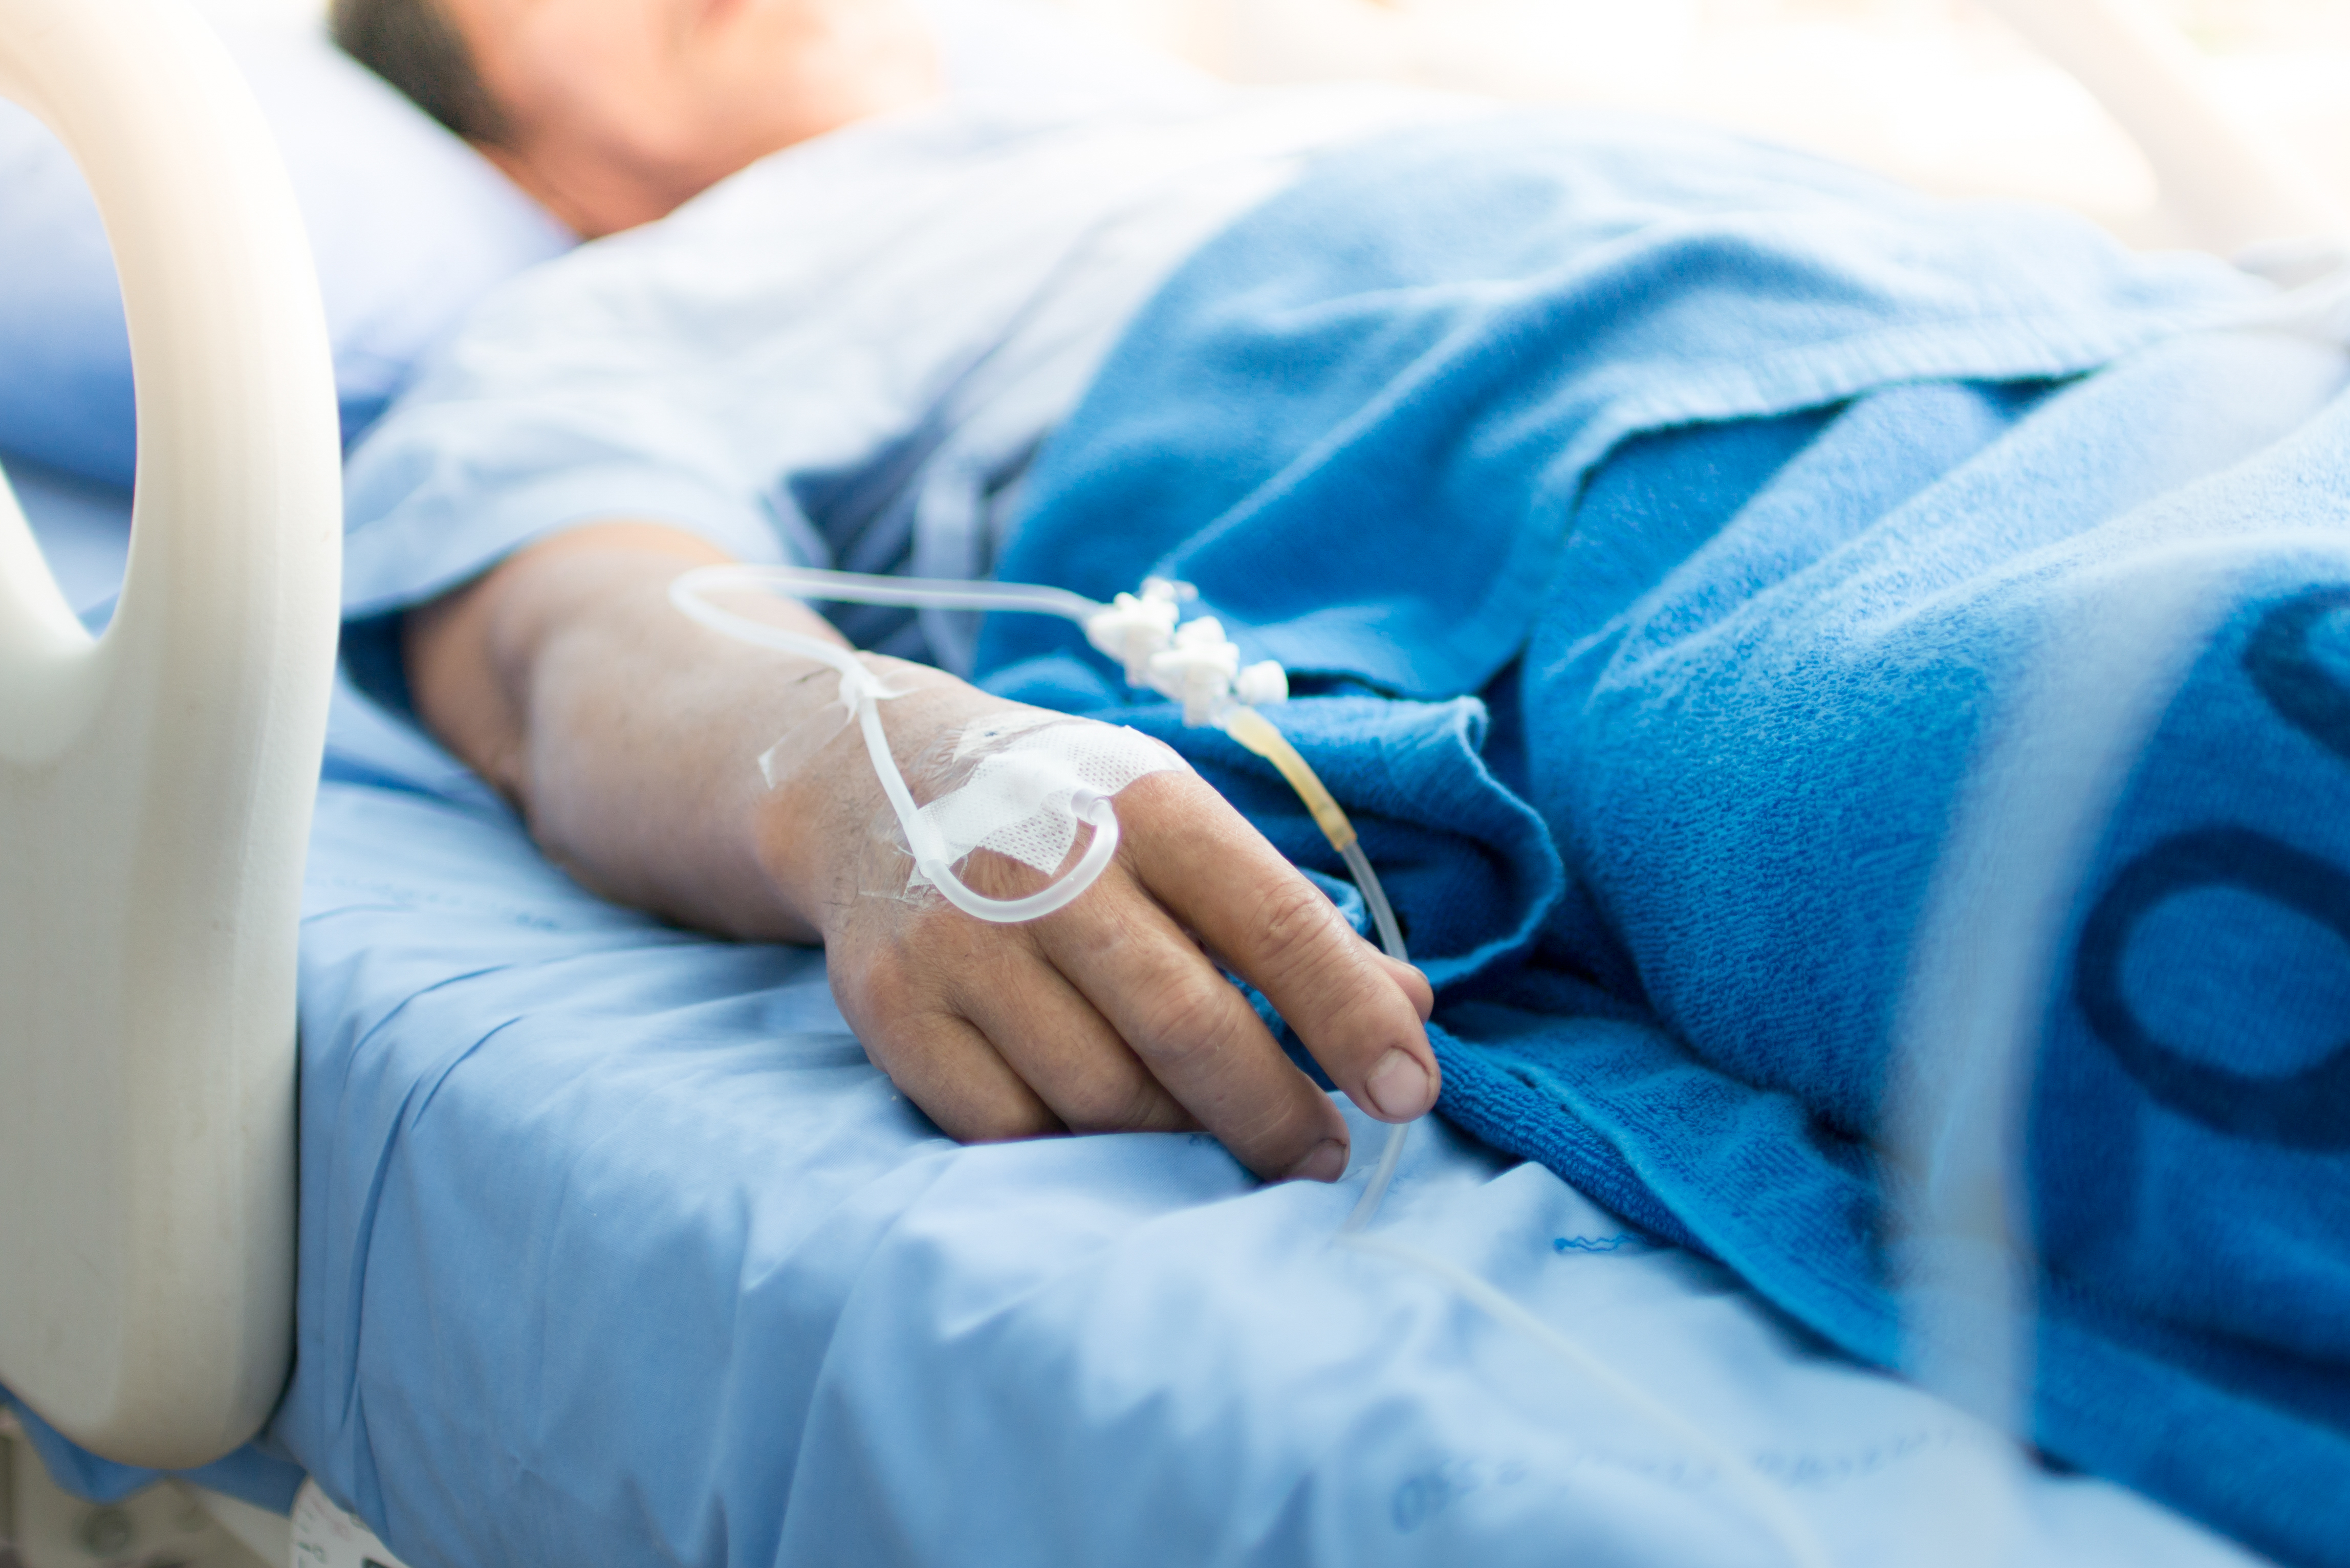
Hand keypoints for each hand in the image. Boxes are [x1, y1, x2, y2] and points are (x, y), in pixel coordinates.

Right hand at [777, 676, 1439, 1182]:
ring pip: (1102, 1097)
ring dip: (1179, 1139)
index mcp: (1142, 802)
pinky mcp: (891, 1010)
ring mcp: (957, 942)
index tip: (1409, 1093)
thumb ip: (1285, 916)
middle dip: (1276, 1114)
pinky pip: (1009, 1130)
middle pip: (1188, 1029)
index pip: (1272, 921)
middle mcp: (1043, 865)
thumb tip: (1410, 1007)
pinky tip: (1111, 1139)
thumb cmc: (1060, 813)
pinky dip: (1075, 1152)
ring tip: (1214, 1138)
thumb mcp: (1175, 823)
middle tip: (1323, 1157)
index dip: (1351, 1017)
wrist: (862, 781)